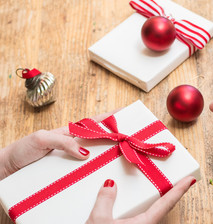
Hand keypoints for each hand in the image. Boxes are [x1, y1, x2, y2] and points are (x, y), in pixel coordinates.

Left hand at [0, 109, 119, 179]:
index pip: (93, 122)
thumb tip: (84, 152)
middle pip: (98, 137)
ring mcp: (71, 156)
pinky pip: (85, 168)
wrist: (8, 168)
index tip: (124, 112)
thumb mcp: (43, 139)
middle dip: (114, 134)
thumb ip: (64, 142)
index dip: (109, 117)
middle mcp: (73, 143)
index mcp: (69, 131)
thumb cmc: (23, 149)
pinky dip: (95, 167)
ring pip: (94, 153)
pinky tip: (101, 171)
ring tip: (121, 152)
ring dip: (107, 153)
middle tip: (129, 135)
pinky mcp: (68, 169)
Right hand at [86, 176, 195, 223]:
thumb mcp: (98, 221)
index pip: (167, 202)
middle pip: (161, 210)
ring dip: (150, 208)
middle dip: (166, 197)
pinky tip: (128, 214)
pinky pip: (143, 223)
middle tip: (171, 183)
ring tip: (145, 196)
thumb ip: (105, 200)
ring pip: (151, 219)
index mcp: (145, 223)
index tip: (190, 179)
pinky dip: (140, 216)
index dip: (180, 189)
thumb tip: (110, 185)